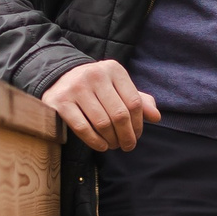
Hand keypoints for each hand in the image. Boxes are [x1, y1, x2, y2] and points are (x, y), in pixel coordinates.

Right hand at [43, 60, 160, 151]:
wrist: (60, 79)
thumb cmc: (97, 88)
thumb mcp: (118, 88)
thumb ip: (139, 101)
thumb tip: (156, 117)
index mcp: (113, 69)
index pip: (134, 102)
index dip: (139, 124)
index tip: (137, 135)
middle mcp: (95, 75)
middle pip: (120, 115)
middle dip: (127, 136)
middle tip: (127, 146)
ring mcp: (76, 87)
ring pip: (102, 123)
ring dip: (112, 140)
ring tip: (114, 145)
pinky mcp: (60, 101)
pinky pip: (83, 128)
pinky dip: (95, 141)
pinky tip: (102, 146)